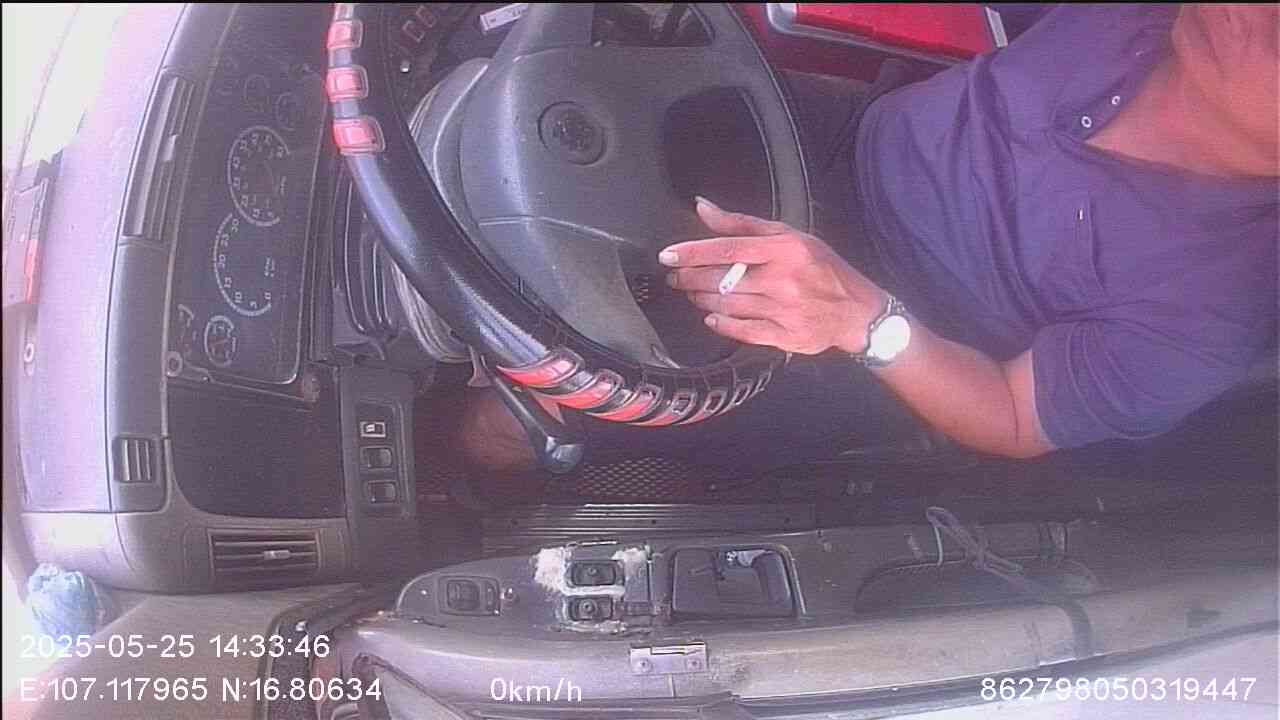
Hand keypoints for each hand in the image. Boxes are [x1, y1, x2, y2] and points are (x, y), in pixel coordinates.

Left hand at [659, 197, 887, 354]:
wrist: (856, 310)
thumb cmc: (821, 268)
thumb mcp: (788, 235)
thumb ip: (742, 224)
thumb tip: (703, 208)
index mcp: (783, 250)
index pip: (727, 248)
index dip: (692, 252)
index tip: (668, 255)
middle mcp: (782, 280)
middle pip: (722, 280)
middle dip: (690, 278)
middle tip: (675, 276)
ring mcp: (783, 311)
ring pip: (727, 306)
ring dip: (702, 299)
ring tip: (693, 292)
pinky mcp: (784, 336)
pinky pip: (742, 332)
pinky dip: (721, 324)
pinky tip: (712, 316)